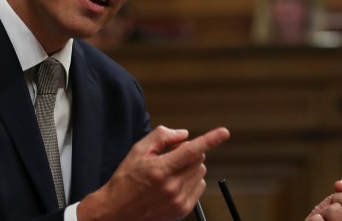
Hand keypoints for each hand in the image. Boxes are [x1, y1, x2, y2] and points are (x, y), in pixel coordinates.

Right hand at [77, 125, 229, 220]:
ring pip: (200, 172)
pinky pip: (199, 187)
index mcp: (160, 170)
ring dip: (191, 166)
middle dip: (189, 152)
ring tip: (172, 171)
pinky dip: (192, 180)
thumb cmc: (127, 178)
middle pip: (198, 159)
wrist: (118, 209)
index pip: (191, 151)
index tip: (223, 132)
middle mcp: (172, 187)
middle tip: (171, 156)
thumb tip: (184, 134)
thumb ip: (161, 137)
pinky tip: (175, 182)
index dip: (210, 140)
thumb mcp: (138, 150)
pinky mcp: (182, 210)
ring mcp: (178, 200)